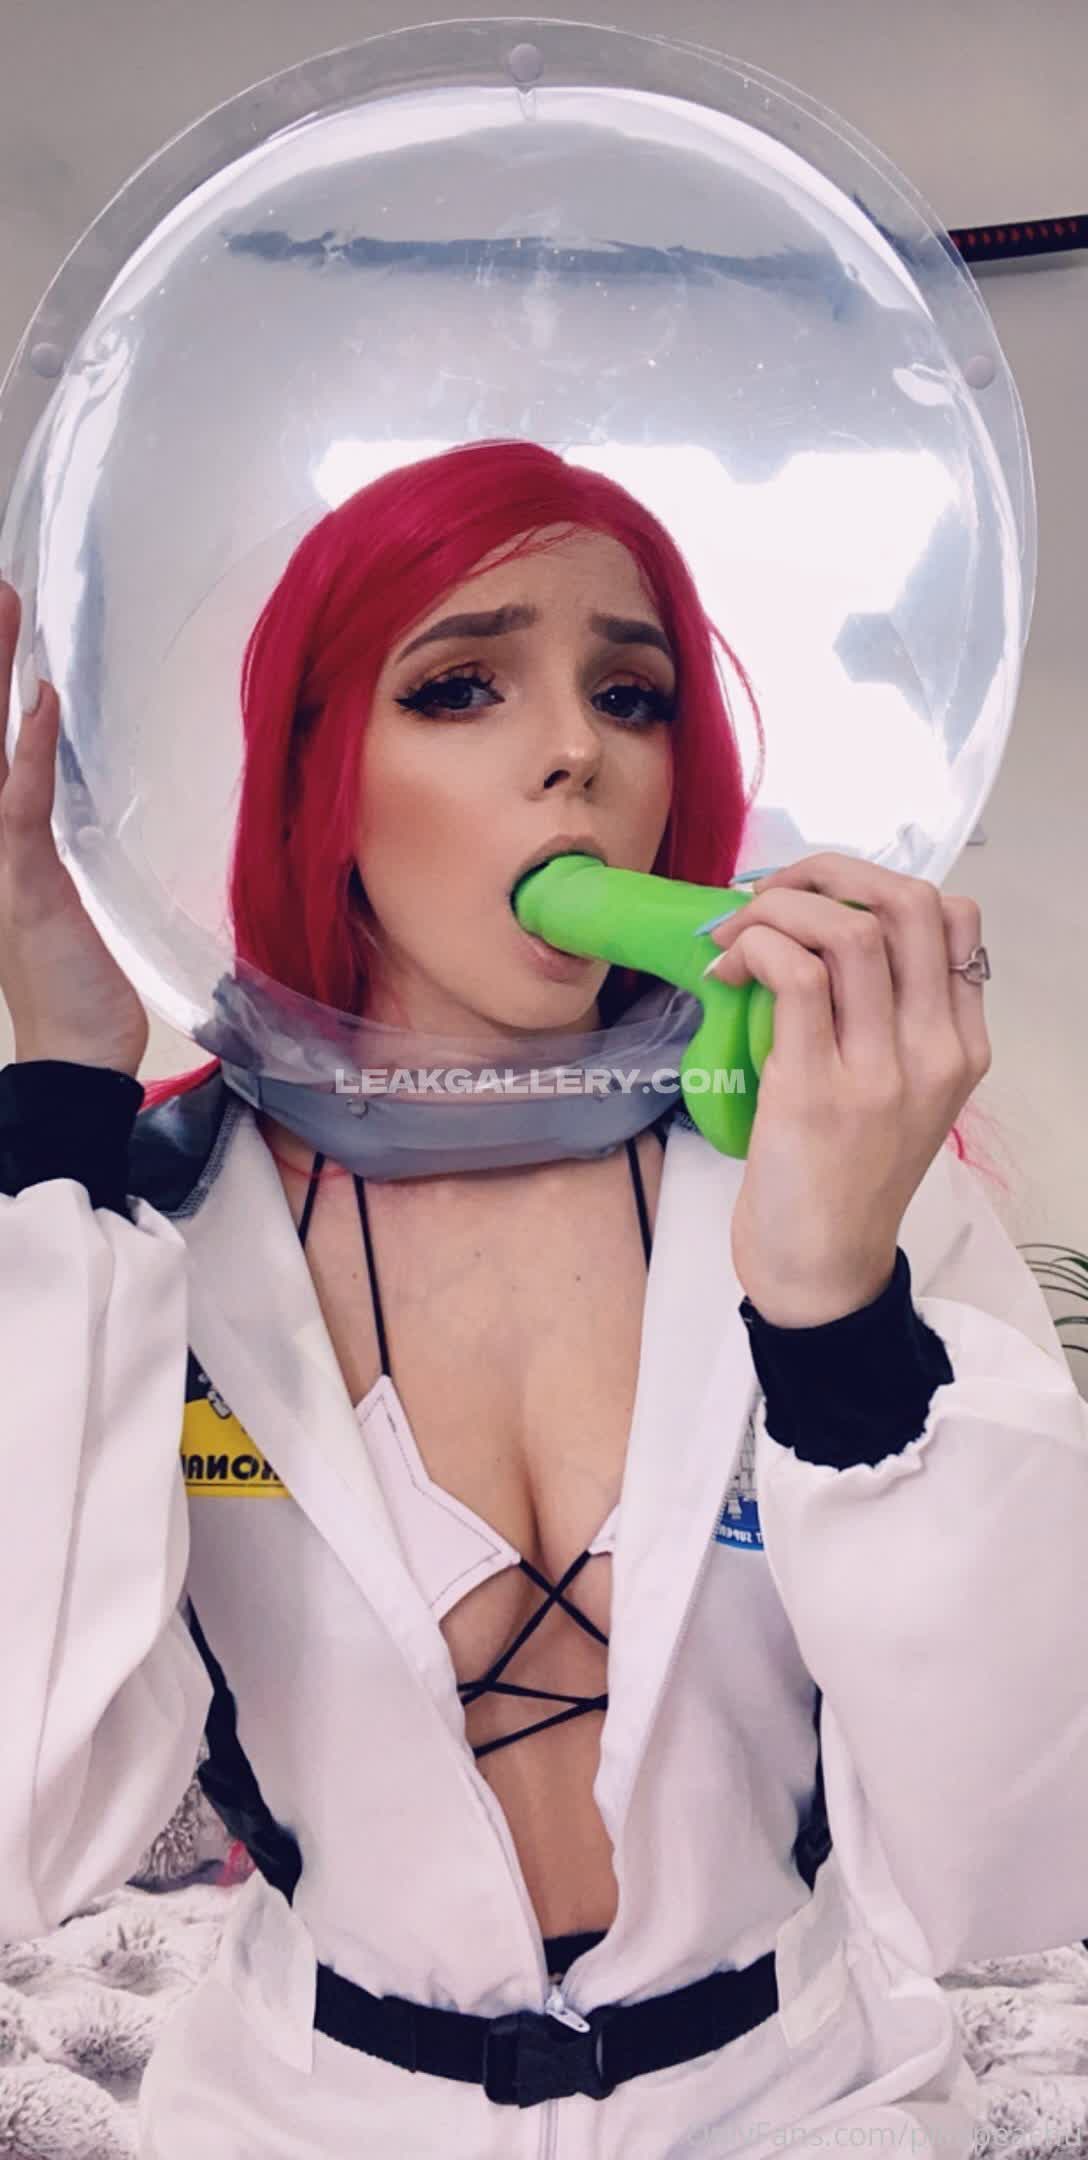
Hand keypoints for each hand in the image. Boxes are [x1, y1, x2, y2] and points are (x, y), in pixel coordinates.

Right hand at [0, 580, 148, 1075]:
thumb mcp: (58, 889)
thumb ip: (46, 830)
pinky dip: (30, 752)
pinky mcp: (24, 881)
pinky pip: (22, 803)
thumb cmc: (73, 977)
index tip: (1, 609)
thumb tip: (52, 770)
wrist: (74, 1052)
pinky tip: (41, 701)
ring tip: (4, 605)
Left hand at [704, 854, 990, 1326]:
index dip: (877, 886)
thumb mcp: (897, 1095)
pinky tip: (727, 971)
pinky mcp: (817, 1091)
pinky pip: (797, 975)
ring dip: (777, 907)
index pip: (954, 919)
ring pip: (848, 930)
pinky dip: (757, 949)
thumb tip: (821, 934)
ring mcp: (881, 1072)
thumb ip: (887, 1022)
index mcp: (961, 1046)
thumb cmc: (844, 1179)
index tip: (819, 902)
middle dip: (828, 871)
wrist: (822, 1269)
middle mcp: (934, 1051)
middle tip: (769, 893)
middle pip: (910, 903)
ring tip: (733, 935)